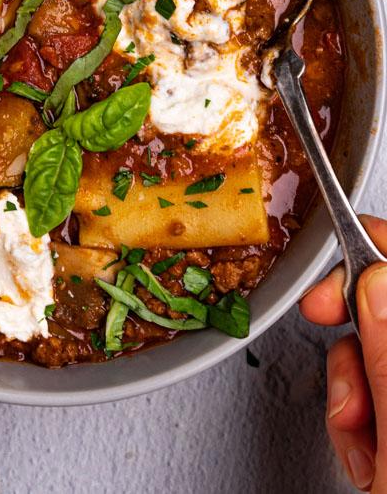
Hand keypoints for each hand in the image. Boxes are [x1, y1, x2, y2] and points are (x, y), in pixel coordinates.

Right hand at [300, 215, 386, 491]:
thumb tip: (376, 282)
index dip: (378, 250)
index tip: (336, 261)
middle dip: (355, 324)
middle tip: (323, 323)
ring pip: (384, 353)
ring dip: (355, 387)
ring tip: (361, 436)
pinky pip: (381, 391)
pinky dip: (363, 416)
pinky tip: (370, 455)